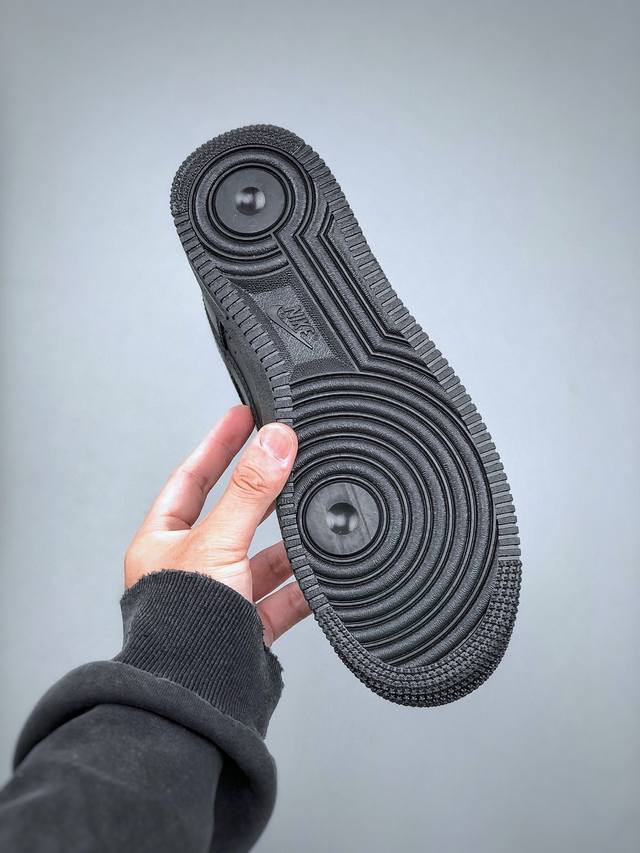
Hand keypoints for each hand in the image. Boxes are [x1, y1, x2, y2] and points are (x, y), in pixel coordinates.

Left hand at [125, 405, 309, 644]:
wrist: (194, 694)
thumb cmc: (179, 625)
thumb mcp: (218, 542)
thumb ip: (251, 492)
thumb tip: (275, 442)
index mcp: (162, 542)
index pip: (191, 478)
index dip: (218, 445)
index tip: (243, 417)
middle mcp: (190, 568)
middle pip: (233, 515)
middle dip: (264, 491)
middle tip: (289, 457)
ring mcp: (220, 598)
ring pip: (262, 557)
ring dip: (288, 543)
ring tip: (314, 517)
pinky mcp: (247, 628)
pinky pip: (282, 598)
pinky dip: (303, 586)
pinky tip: (321, 574)